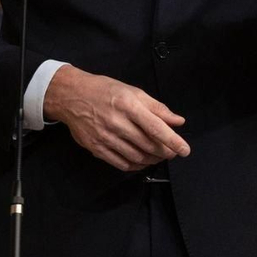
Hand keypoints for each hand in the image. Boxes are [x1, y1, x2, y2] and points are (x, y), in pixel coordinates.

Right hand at [43, 65, 189, 172]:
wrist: (72, 96)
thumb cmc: (105, 91)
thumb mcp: (133, 92)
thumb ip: (157, 108)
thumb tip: (178, 121)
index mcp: (129, 106)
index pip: (156, 128)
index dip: (173, 141)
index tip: (185, 150)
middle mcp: (117, 123)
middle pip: (148, 145)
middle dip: (165, 152)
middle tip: (172, 152)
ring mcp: (105, 137)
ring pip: (136, 156)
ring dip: (151, 160)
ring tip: (158, 156)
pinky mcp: (96, 148)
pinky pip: (120, 163)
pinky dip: (135, 165)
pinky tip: (142, 161)